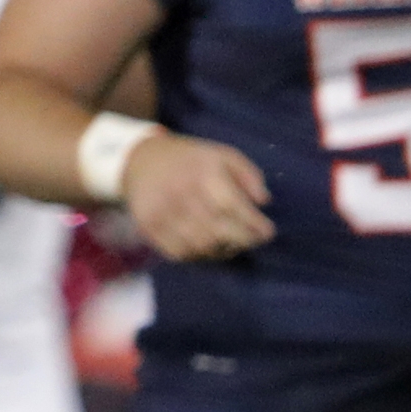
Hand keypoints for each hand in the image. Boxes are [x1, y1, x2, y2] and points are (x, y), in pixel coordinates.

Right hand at [119, 132, 272, 260]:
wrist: (142, 160)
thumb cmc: (193, 161)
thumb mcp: (224, 155)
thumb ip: (249, 175)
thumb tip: (263, 202)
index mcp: (200, 171)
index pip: (230, 206)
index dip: (253, 224)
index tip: (268, 232)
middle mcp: (178, 192)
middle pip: (217, 230)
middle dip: (244, 240)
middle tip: (254, 240)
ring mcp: (160, 211)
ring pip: (201, 246)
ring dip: (224, 250)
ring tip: (233, 242)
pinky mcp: (148, 227)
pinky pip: (180, 253)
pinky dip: (200, 255)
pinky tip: (210, 246)